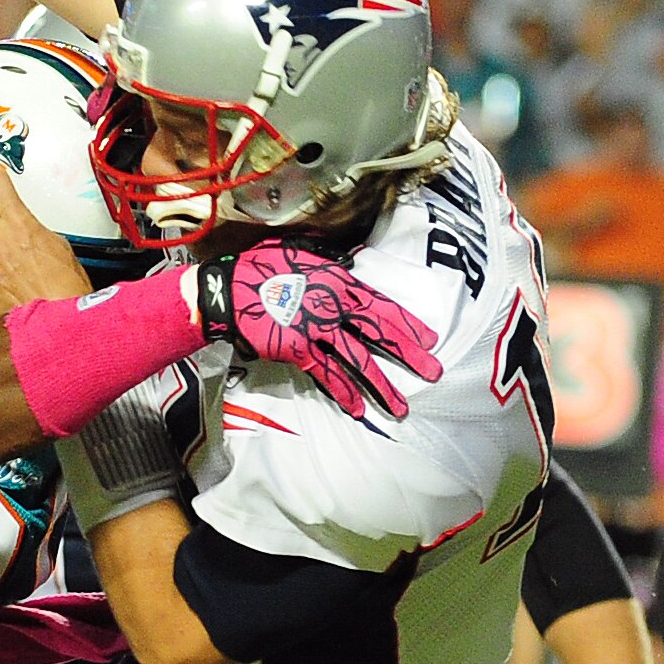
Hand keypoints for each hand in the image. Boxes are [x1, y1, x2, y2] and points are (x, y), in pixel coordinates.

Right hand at [198, 238, 442, 423]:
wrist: (229, 291)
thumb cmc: (262, 268)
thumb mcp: (301, 253)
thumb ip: (328, 262)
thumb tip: (347, 265)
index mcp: (340, 282)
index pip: (383, 305)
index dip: (408, 324)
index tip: (429, 338)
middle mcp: (334, 307)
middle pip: (380, 333)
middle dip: (409, 354)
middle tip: (433, 372)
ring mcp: (317, 331)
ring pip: (357, 361)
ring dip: (381, 386)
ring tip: (400, 407)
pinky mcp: (298, 350)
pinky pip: (326, 375)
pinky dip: (342, 393)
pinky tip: (358, 409)